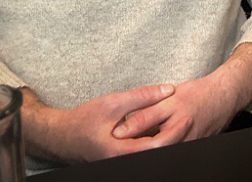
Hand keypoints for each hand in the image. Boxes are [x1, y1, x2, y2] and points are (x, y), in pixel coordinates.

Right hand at [21, 84, 192, 164]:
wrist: (61, 136)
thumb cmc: (83, 120)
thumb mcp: (113, 102)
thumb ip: (142, 96)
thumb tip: (170, 89)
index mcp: (121, 153)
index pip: (159, 147)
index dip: (176, 132)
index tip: (188, 117)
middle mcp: (124, 162)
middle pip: (159, 153)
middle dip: (177, 137)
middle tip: (190, 119)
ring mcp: (123, 162)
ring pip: (153, 153)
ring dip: (168, 140)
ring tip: (181, 122)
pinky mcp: (123, 159)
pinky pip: (145, 152)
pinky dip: (157, 141)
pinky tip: (165, 128)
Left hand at [113, 43, 251, 141]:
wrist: (224, 97)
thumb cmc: (197, 93)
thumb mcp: (173, 94)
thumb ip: (151, 106)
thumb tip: (127, 120)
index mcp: (174, 106)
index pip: (148, 118)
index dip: (130, 126)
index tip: (116, 133)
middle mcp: (182, 123)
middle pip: (156, 139)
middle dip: (139, 144)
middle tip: (123, 147)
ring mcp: (190, 137)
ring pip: (167, 147)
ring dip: (152, 148)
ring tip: (137, 149)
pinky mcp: (196, 145)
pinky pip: (177, 149)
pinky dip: (166, 149)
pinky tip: (156, 148)